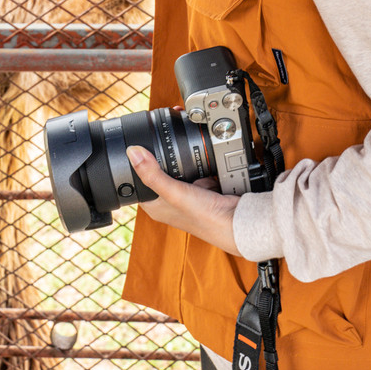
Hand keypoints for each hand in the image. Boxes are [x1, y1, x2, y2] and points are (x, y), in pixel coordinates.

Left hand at [126, 145, 240, 254]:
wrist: (238, 220)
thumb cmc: (205, 218)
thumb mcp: (174, 193)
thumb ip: (152, 174)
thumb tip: (132, 152)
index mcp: (155, 206)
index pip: (138, 183)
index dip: (136, 167)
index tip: (137, 149)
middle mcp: (169, 201)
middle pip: (159, 172)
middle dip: (164, 162)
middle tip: (167, 154)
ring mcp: (185, 194)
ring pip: (178, 169)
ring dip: (184, 164)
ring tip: (190, 169)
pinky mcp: (200, 187)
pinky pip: (195, 169)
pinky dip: (199, 166)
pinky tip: (203, 169)